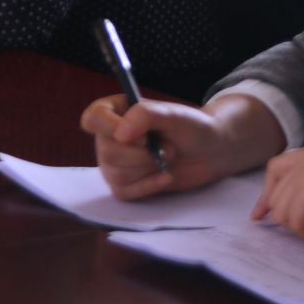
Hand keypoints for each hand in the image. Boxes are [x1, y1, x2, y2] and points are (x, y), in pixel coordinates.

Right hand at [80, 95, 268, 199]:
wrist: (210, 152)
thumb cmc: (191, 126)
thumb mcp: (172, 113)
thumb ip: (144, 116)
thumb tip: (119, 135)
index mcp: (115, 111)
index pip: (93, 119)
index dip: (112, 129)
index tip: (143, 136)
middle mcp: (109, 137)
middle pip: (108, 152)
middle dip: (144, 154)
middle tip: (168, 146)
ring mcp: (114, 163)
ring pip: (116, 174)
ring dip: (149, 168)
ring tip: (168, 158)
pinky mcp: (125, 184)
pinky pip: (124, 192)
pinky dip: (149, 186)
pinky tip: (165, 176)